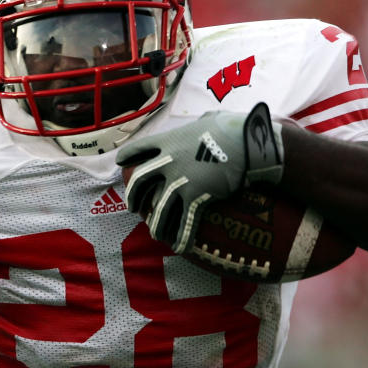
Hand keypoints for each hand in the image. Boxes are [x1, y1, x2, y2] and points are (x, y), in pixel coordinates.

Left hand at [116, 102, 283, 252]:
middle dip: (133, 196)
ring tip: (156, 234)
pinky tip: (179, 247)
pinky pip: (185, 221)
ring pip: (160, 208)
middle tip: (132, 208)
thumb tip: (207, 120)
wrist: (246, 141)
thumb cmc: (233, 127)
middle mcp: (168, 161)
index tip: (120, 162)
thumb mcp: (210, 119)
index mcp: (169, 140)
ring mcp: (180, 180)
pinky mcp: (195, 196)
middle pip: (140, 180)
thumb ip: (201, 122)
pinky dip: (182, 237)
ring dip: (157, 224)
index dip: (128, 155)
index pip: (140, 148)